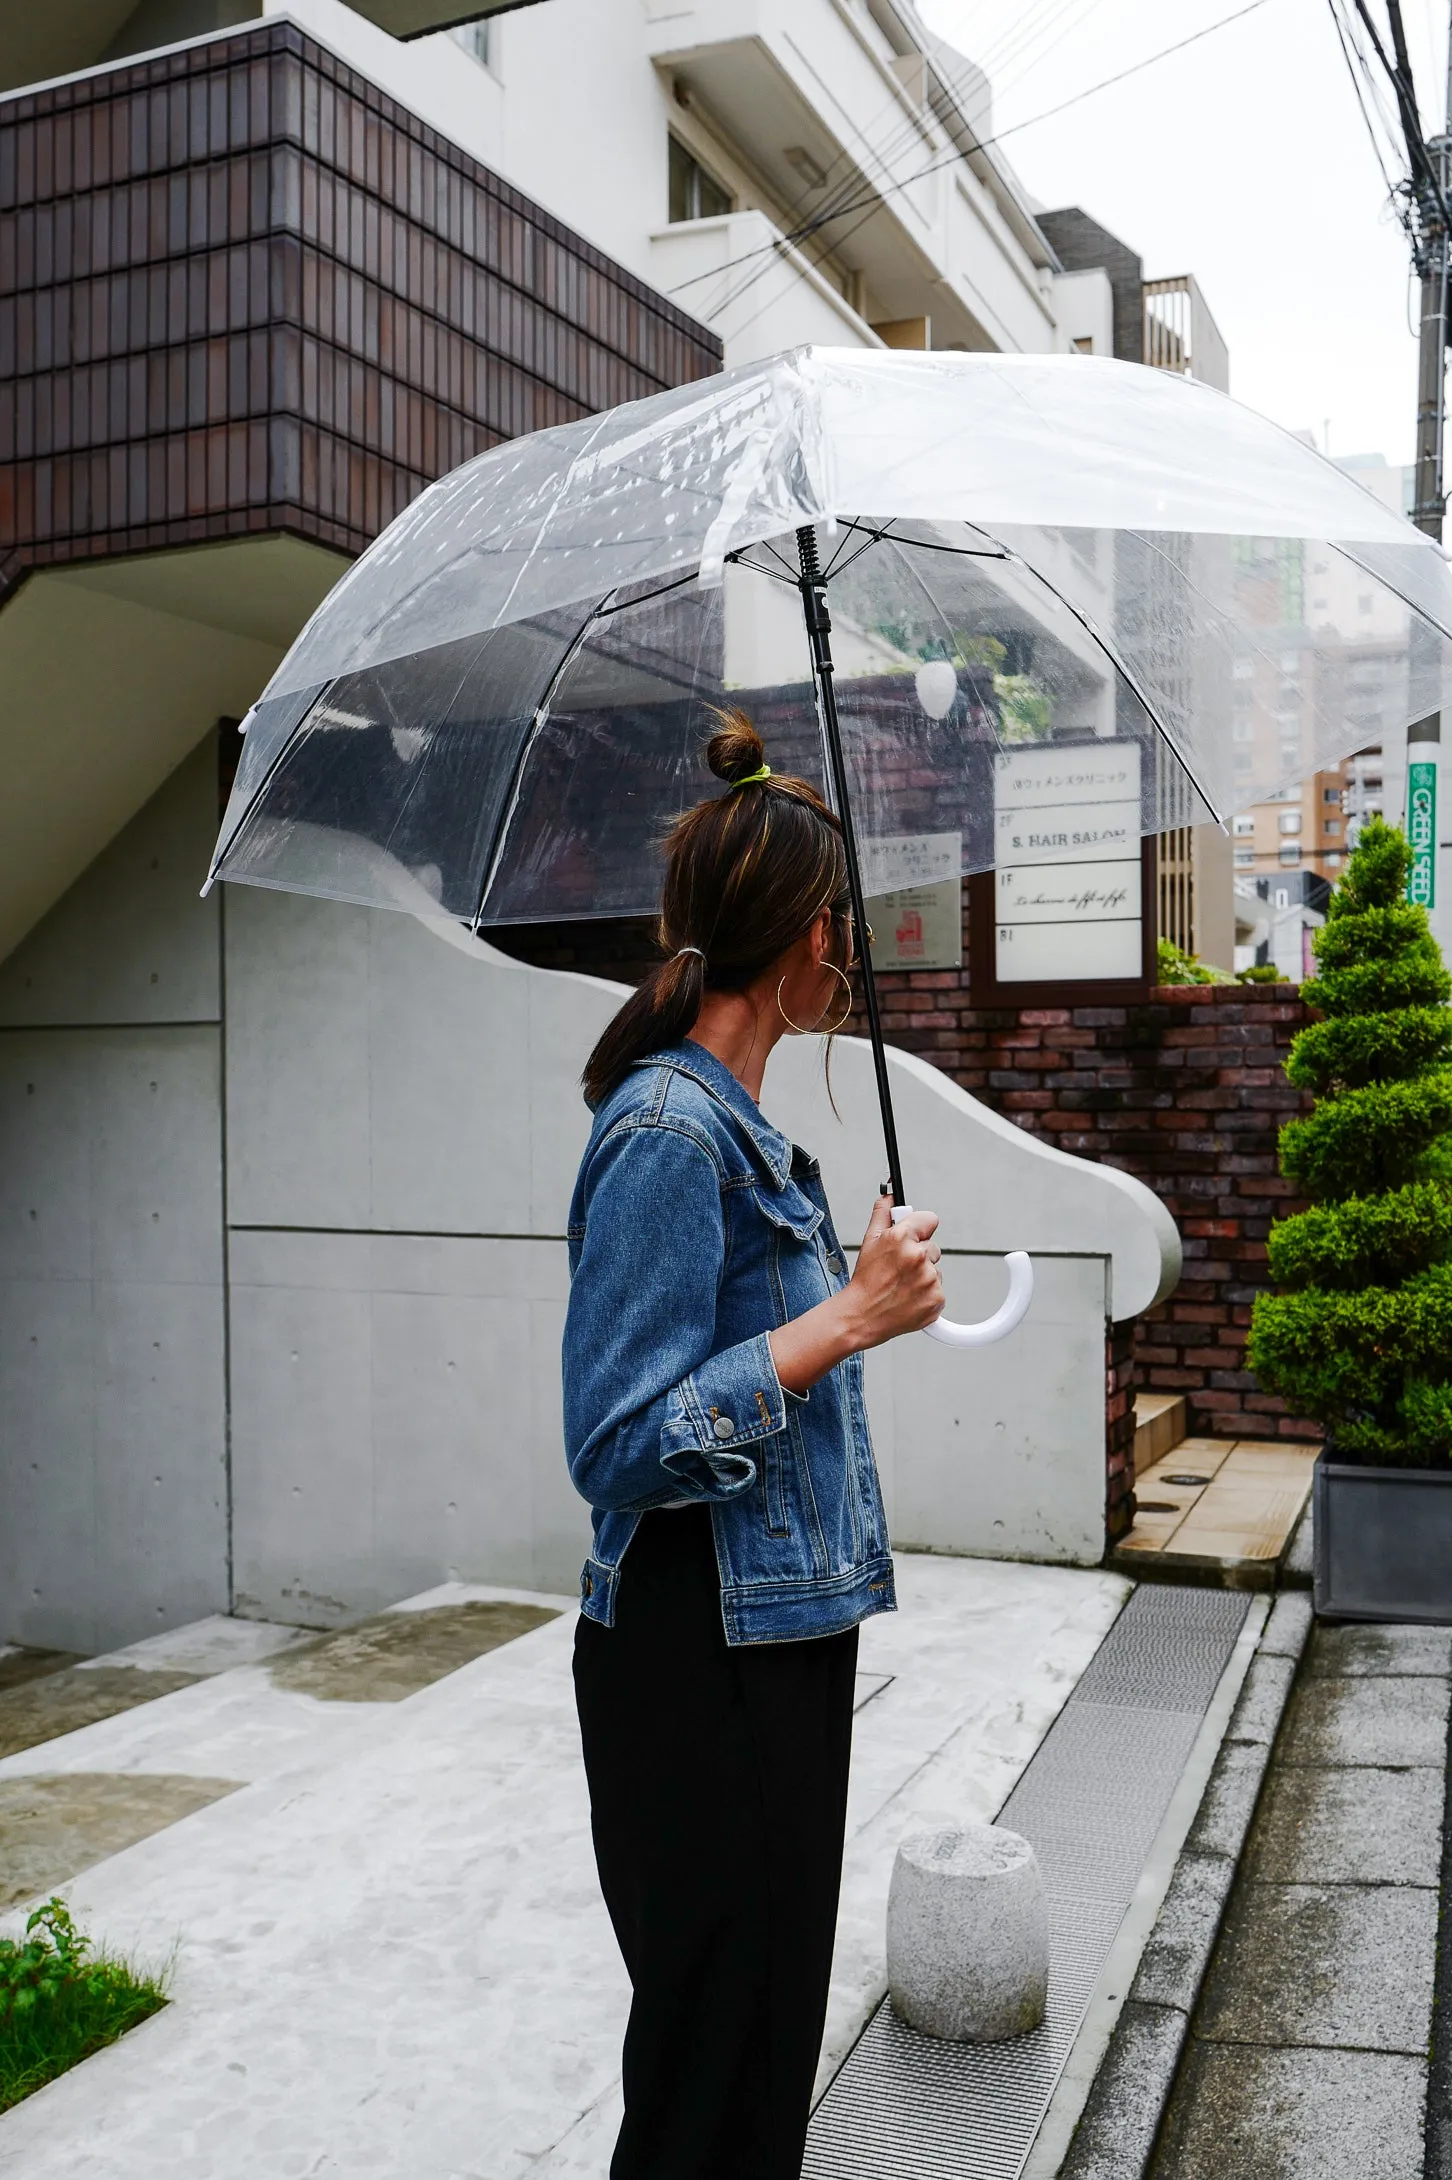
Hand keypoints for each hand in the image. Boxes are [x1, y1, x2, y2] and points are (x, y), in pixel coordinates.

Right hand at [841, 1194, 942, 1348]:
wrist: (862, 1316)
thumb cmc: (865, 1280)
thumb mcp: (869, 1241)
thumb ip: (883, 1213)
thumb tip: (890, 1196)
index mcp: (902, 1238)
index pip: (930, 1219)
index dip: (921, 1227)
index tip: (915, 1235)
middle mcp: (918, 1257)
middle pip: (933, 1247)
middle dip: (920, 1254)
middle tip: (900, 1267)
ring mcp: (929, 1280)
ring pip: (935, 1270)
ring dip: (923, 1275)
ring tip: (902, 1284)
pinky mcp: (936, 1299)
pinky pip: (938, 1290)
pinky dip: (927, 1294)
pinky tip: (909, 1296)